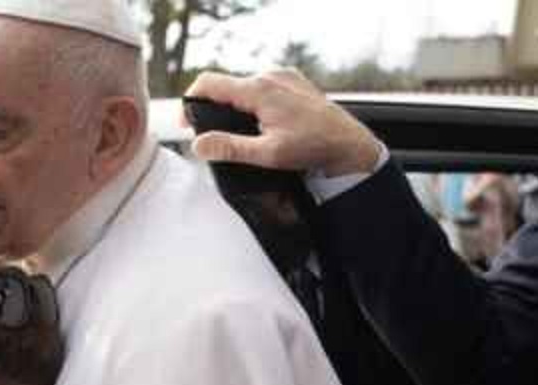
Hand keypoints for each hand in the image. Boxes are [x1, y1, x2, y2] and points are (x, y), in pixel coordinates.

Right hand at [185, 69, 380, 176]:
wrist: (349, 143)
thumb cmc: (314, 147)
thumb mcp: (267, 154)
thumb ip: (229, 147)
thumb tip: (199, 143)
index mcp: (259, 90)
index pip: (208, 83)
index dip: (190, 102)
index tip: (187, 123)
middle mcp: (270, 76)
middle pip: (225, 86)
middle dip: (213, 108)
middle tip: (213, 135)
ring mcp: (282, 76)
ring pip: (243, 87)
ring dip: (234, 107)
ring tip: (240, 132)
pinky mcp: (292, 81)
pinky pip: (261, 87)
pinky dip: (253, 103)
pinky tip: (261, 124)